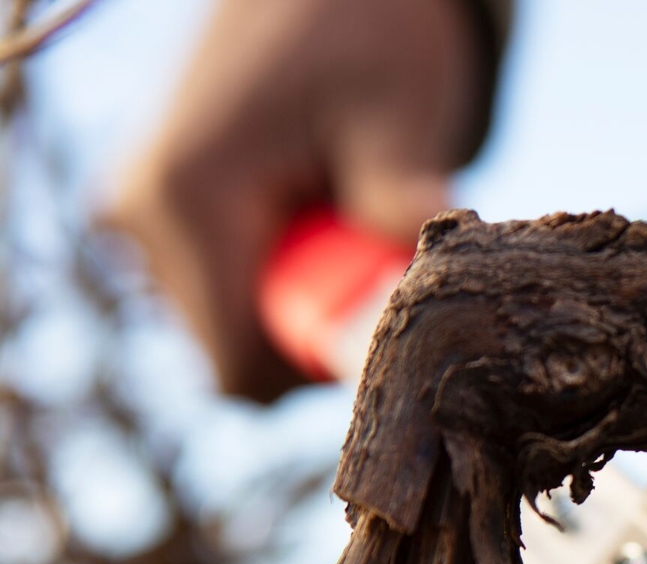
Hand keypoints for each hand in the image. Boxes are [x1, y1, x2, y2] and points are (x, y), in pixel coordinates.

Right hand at [105, 0, 482, 401]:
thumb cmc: (372, 27)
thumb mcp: (400, 117)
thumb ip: (402, 208)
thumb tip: (430, 296)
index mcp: (187, 199)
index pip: (242, 371)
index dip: (321, 368)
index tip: (385, 316)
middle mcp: (141, 213)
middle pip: (240, 351)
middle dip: (318, 327)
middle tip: (377, 250)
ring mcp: (142, 209)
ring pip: (234, 321)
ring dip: (304, 295)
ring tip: (347, 210)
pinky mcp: (162, 205)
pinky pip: (228, 284)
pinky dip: (285, 268)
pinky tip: (320, 205)